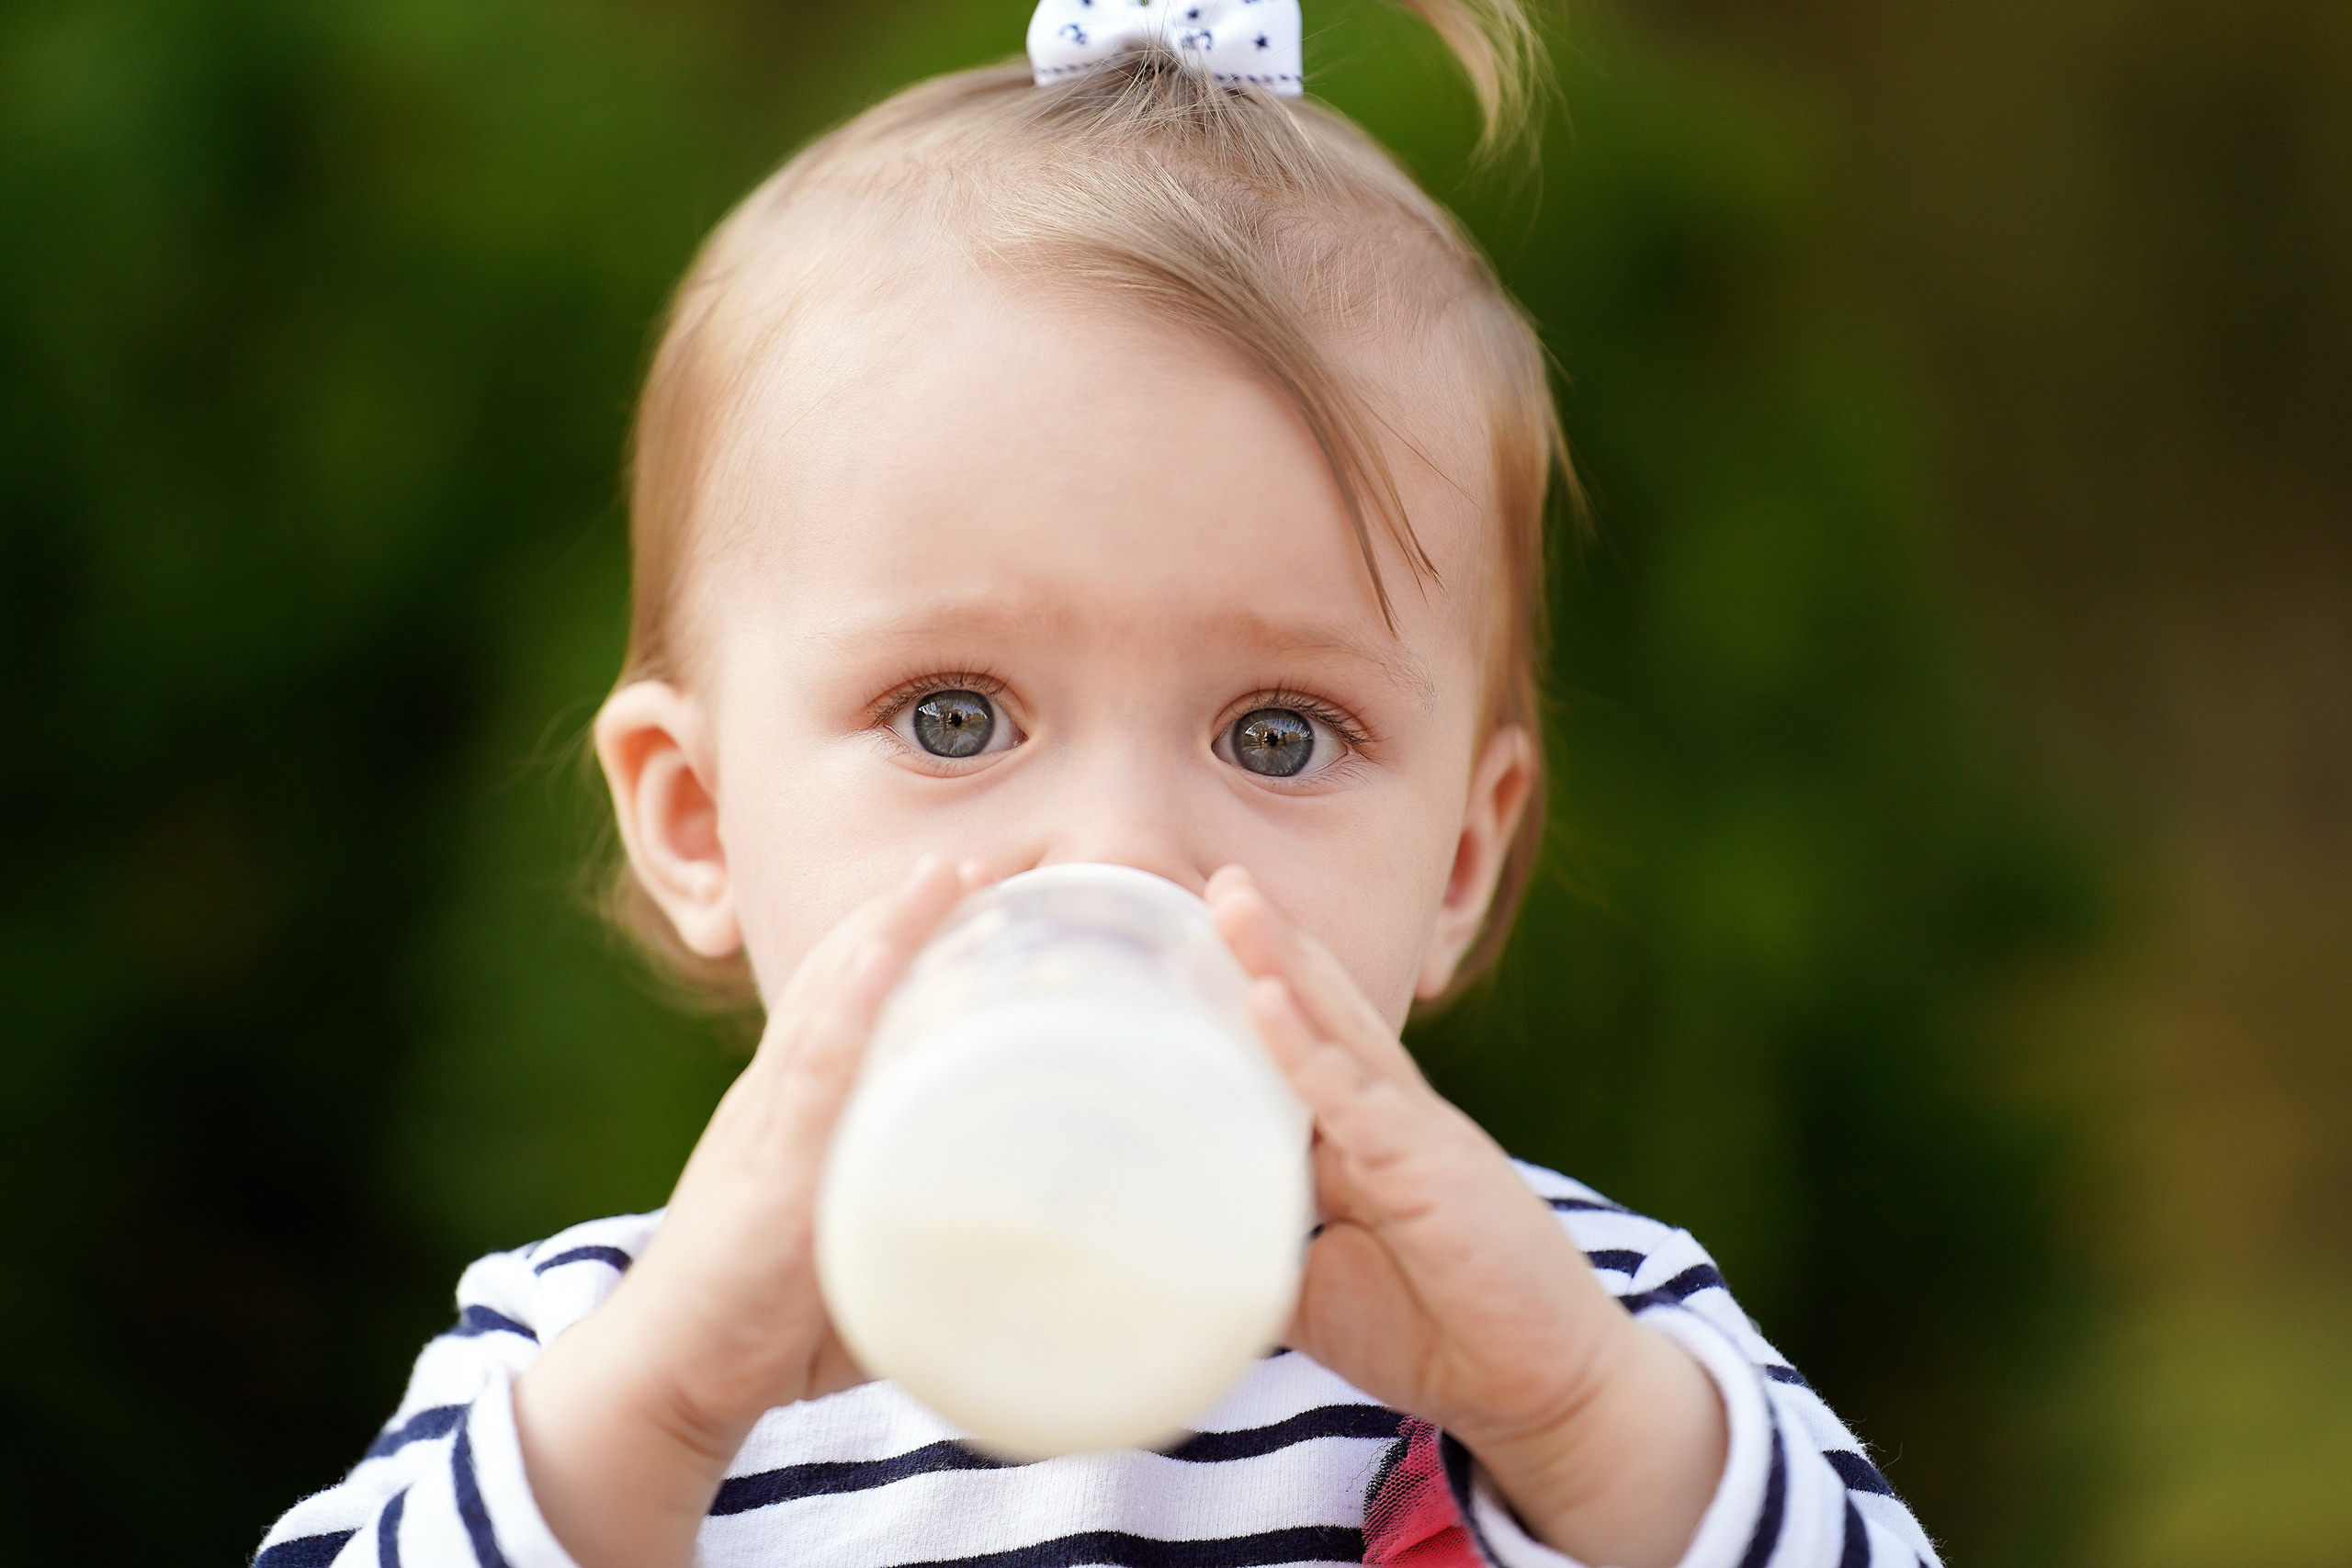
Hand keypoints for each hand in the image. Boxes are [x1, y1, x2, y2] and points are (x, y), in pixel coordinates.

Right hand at [514, 856, 972, 1567]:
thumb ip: (930, 1227)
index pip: (848, 992)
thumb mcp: (860, 1246)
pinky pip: (808, 1081)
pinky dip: (846, 1014)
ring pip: (828, 1007)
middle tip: (986, 858)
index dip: (905, 929)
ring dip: (889, 934)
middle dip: (911, 910)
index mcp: (800, 1104)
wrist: (666, 1378)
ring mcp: (770, 1131)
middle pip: (842, 974)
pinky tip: (880, 962)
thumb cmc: (771, 1318)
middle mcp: (780, 1097)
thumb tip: (1032, 1237)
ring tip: (950, 877)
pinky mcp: (767, 1182)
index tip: (979, 881)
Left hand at [1206, 866, 1725, 1567]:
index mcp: (1360, 1133)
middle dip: (1267, 941)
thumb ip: (1251, 1250)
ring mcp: (1415, 1134)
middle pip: (1321, 1008)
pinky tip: (1270, 1005)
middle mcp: (1388, 1115)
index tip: (1187, 935)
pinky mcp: (1435, 1169)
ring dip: (1283, 964)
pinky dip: (1312, 1054)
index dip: (1250, 985)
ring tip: (1234, 903)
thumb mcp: (1314, 1285)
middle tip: (1215, 877)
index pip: (1297, 1043)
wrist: (1544, 1384)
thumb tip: (1157, 1245)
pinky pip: (1363, 1103)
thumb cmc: (1432, 1326)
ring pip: (1340, 1032)